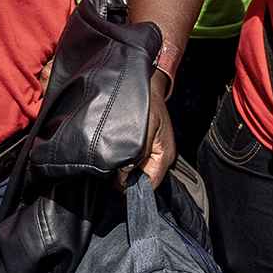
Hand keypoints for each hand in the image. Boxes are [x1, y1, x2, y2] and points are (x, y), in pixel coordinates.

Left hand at [118, 71, 175, 192]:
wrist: (148, 86)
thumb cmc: (148, 103)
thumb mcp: (145, 127)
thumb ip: (137, 151)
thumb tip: (125, 172)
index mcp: (164, 156)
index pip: (149, 184)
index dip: (132, 186)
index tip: (115, 180)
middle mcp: (160, 157)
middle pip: (141, 180)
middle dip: (125, 178)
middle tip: (108, 169)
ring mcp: (153, 153)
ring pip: (136, 171)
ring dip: (122, 169)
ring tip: (109, 160)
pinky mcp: (146, 147)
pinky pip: (134, 161)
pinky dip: (123, 160)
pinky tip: (114, 154)